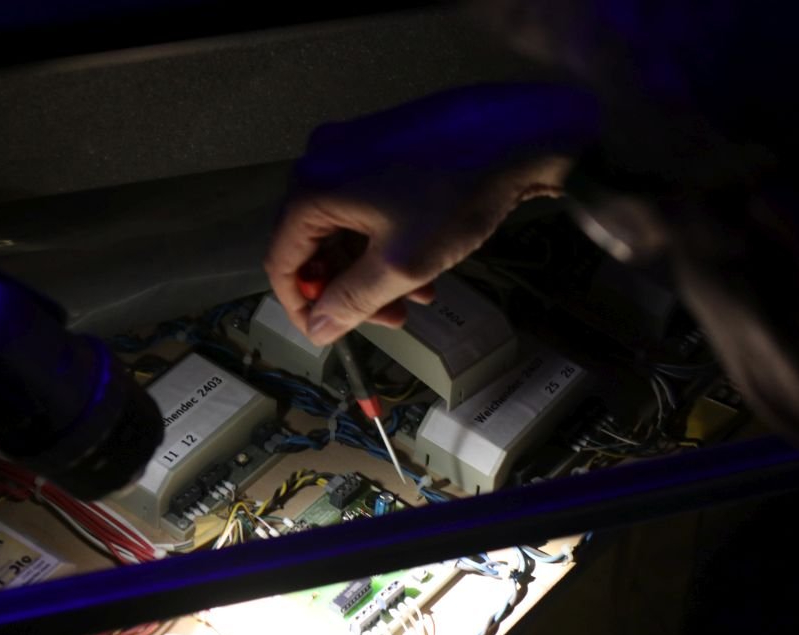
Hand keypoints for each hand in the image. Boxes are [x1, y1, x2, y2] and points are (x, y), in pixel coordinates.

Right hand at [265, 83, 598, 344]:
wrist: (516, 135)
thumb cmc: (456, 196)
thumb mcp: (401, 263)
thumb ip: (352, 301)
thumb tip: (318, 330)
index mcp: (313, 188)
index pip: (282, 261)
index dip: (302, 307)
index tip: (330, 335)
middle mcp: (321, 162)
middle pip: (315, 246)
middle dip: (348, 290)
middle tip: (389, 320)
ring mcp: (351, 149)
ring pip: (345, 229)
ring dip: (373, 270)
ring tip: (417, 297)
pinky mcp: (380, 145)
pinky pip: (365, 205)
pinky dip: (386, 241)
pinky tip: (425, 265)